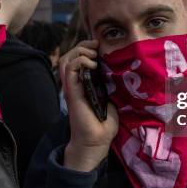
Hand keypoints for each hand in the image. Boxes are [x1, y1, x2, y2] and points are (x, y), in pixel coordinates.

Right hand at [60, 40, 118, 171]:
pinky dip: (80, 60)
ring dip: (79, 51)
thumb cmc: (103, 125)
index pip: (77, 59)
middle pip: (69, 55)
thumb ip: (111, 88)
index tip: (100, 46)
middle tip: (96, 46)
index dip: (86, 48)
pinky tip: (92, 64)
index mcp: (83, 84)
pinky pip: (69, 68)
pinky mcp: (71, 92)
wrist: (96, 142)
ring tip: (93, 54)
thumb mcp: (111, 101)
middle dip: (83, 45)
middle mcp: (75, 83)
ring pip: (66, 59)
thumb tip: (121, 75)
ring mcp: (72, 87)